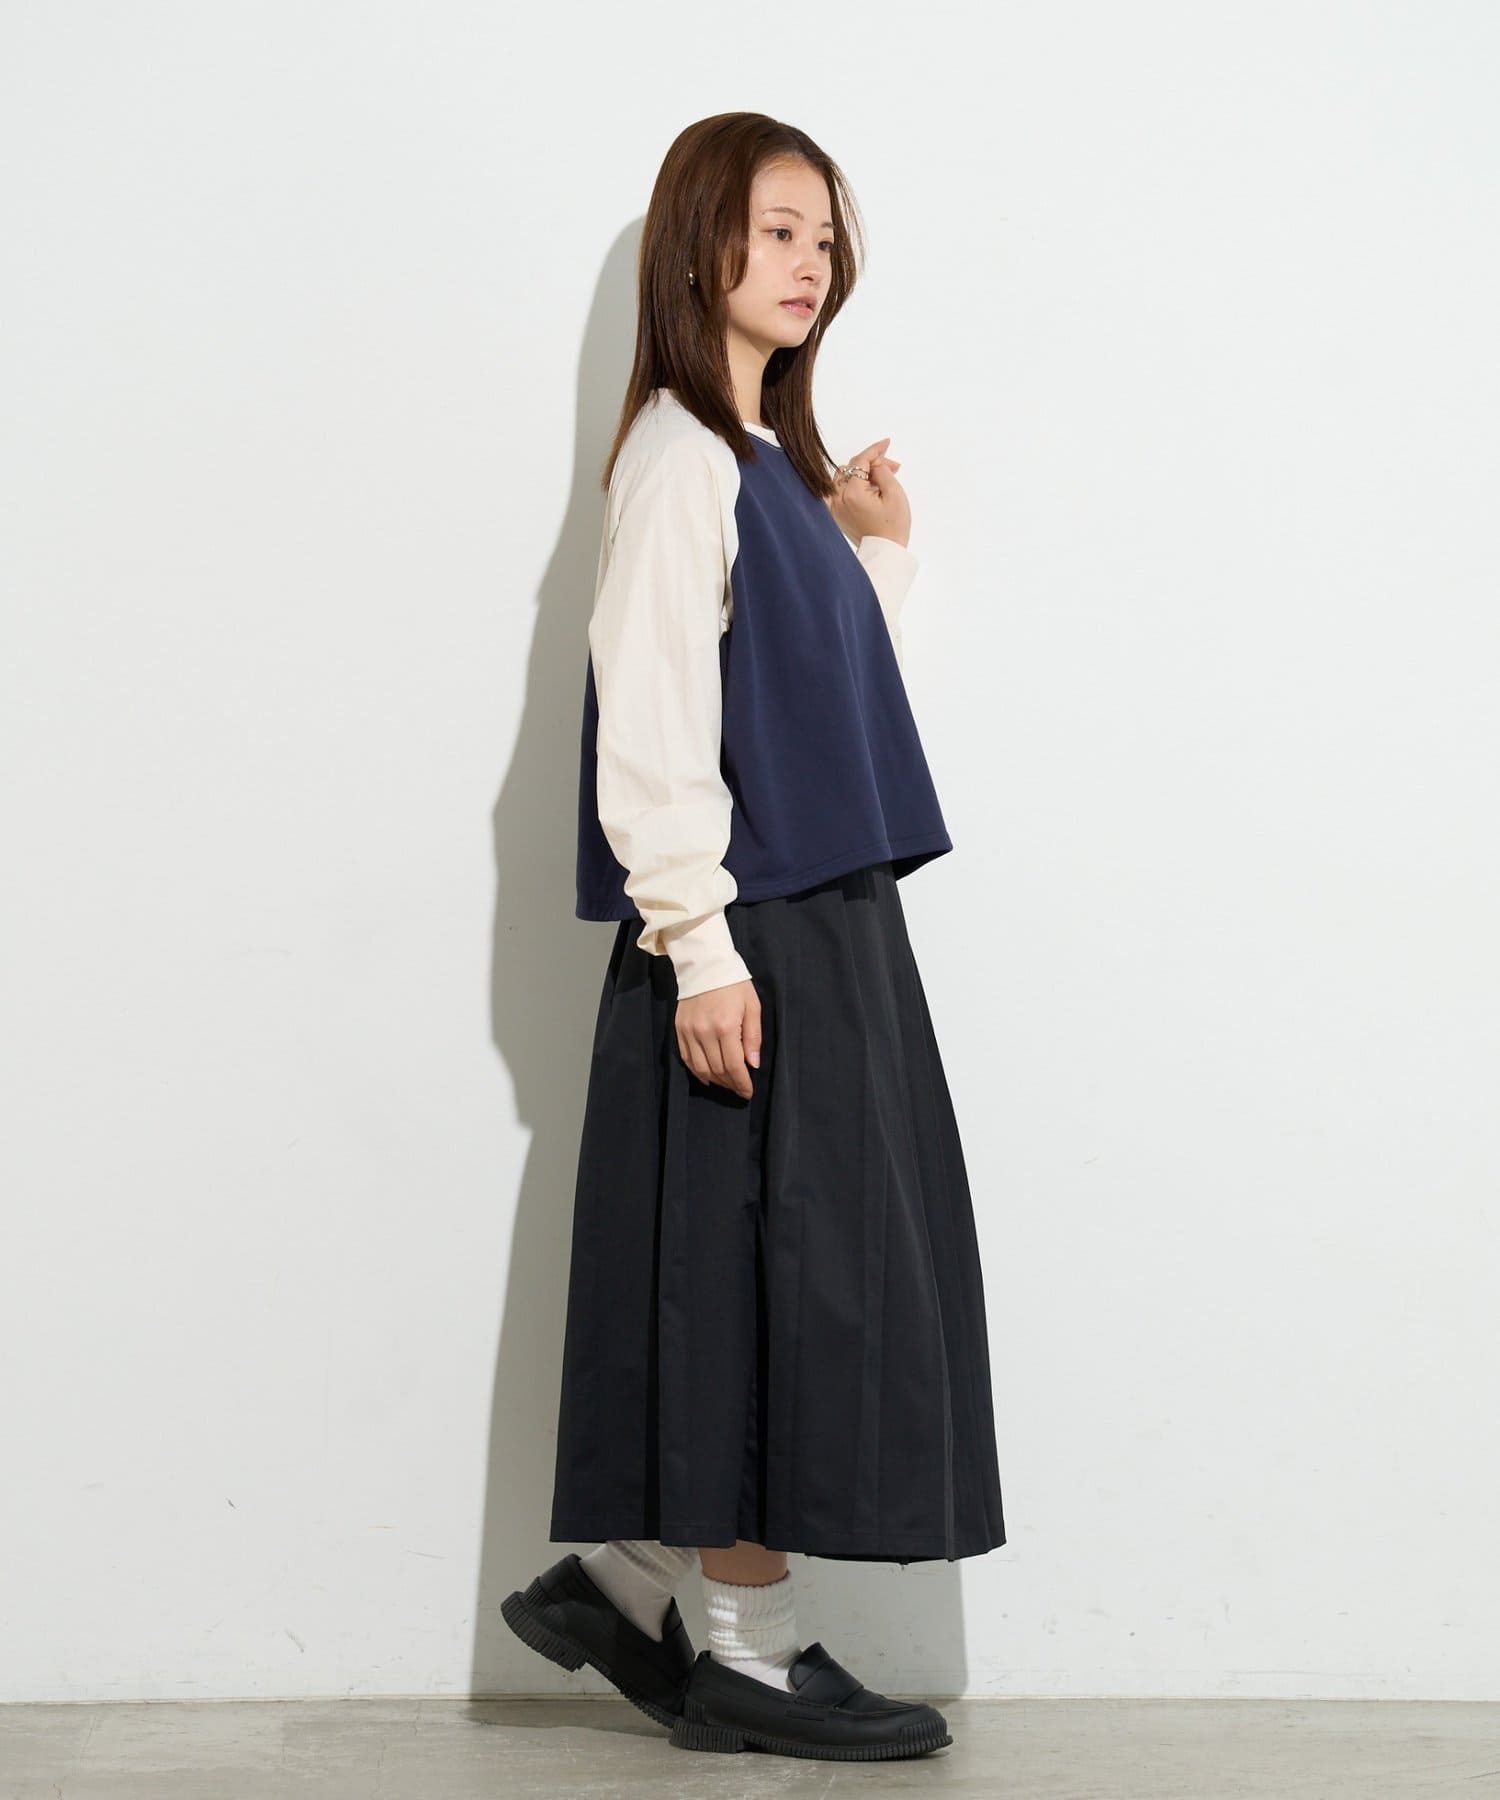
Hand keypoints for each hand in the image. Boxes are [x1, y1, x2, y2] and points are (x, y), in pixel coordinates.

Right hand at [676, 979, 761, 1098]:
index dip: (742, 1083)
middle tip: (740, 1088)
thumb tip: (753, 1064)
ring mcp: (689, 1031)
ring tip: (726, 1083)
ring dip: (715, 1080)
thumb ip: (753, 1037)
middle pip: (718, 1069)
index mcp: (726, 1026)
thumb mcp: (752, 1006)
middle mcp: (705, 1032)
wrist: (705, 965)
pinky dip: (697, 1071)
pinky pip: (686, 1058)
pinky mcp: (679, 1029)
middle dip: (731, 1083)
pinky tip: (707, 1076)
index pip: (734, 1065)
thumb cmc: (734, 984)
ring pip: (701, 1068)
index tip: (748, 1092)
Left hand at [827, 436, 910, 548]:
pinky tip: (864, 486)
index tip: (886, 443)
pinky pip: (836, 491)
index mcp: (852, 494)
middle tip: (892, 468)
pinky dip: (848, 484)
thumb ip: (882, 470)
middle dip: (872, 464)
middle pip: (851, 468)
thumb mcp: (894, 493)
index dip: (875, 450)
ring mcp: (834, 508)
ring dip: (861, 473)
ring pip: (843, 477)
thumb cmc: (893, 526)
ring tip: (881, 481)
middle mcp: (838, 499)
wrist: (885, 551)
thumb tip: (874, 462)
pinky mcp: (835, 514)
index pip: (860, 462)